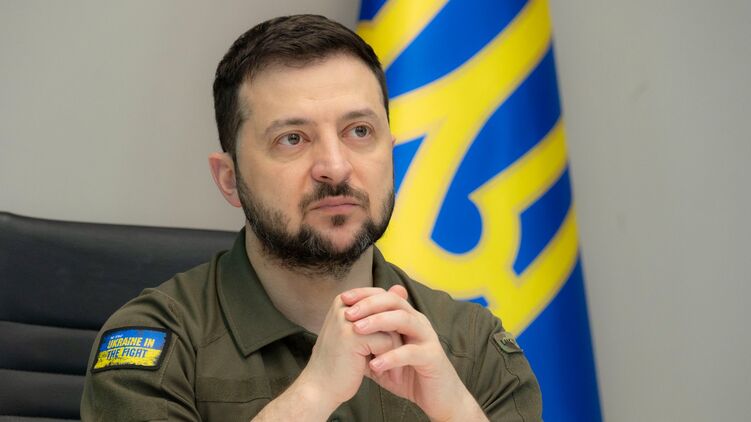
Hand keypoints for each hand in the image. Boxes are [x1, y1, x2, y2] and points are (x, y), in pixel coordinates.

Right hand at [294, 288, 403, 412]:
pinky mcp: (353, 336)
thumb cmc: (341, 362)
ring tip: (390, 368)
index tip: (384, 345)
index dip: (389, 325)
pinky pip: (387, 342)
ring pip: (390, 328)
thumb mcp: (362, 333)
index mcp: (343, 301)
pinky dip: (388, 359)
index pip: (382, 301)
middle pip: (388, 313)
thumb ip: (380, 312)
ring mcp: (346, 319)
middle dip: (394, 337)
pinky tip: (379, 372)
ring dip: (394, 350)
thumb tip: (401, 288)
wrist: (320, 388)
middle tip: (394, 357)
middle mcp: (344, 305)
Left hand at [341, 286, 486, 420]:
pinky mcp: (432, 357)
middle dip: (369, 304)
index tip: (342, 299)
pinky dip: (391, 357)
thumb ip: (367, 343)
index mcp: (406, 318)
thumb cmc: (408, 374)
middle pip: (394, 301)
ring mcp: (427, 337)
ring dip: (379, 322)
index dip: (364, 294)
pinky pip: (411, 352)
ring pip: (404, 319)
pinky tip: (374, 365)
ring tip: (357, 330)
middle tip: (348, 313)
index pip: (384, 296)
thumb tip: (342, 332)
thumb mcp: (382, 356)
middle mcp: (417, 322)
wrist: (437, 397)